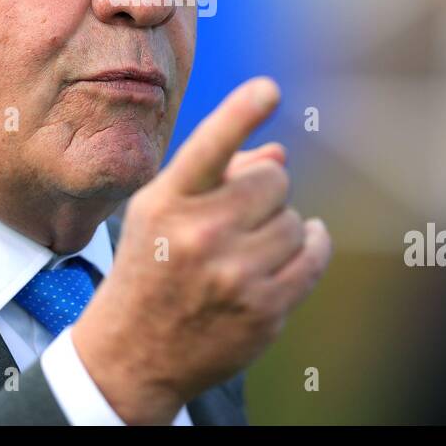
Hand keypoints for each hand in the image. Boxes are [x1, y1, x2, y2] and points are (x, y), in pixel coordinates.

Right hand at [71, 76, 331, 423]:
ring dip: (281, 228)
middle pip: (273, 180)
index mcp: (166, 201)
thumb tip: (280, 154)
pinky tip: (290, 252)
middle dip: (265, 192)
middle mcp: (198, 235)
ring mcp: (234, 276)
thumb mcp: (160, 212)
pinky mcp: (264, 310)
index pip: (209, 147)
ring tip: (249, 248)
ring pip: (295, 220)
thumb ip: (216, 176)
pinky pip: (314, 254)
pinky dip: (310, 247)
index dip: (241, 114)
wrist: (132, 356)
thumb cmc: (150, 266)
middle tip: (238, 217)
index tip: (269, 89)